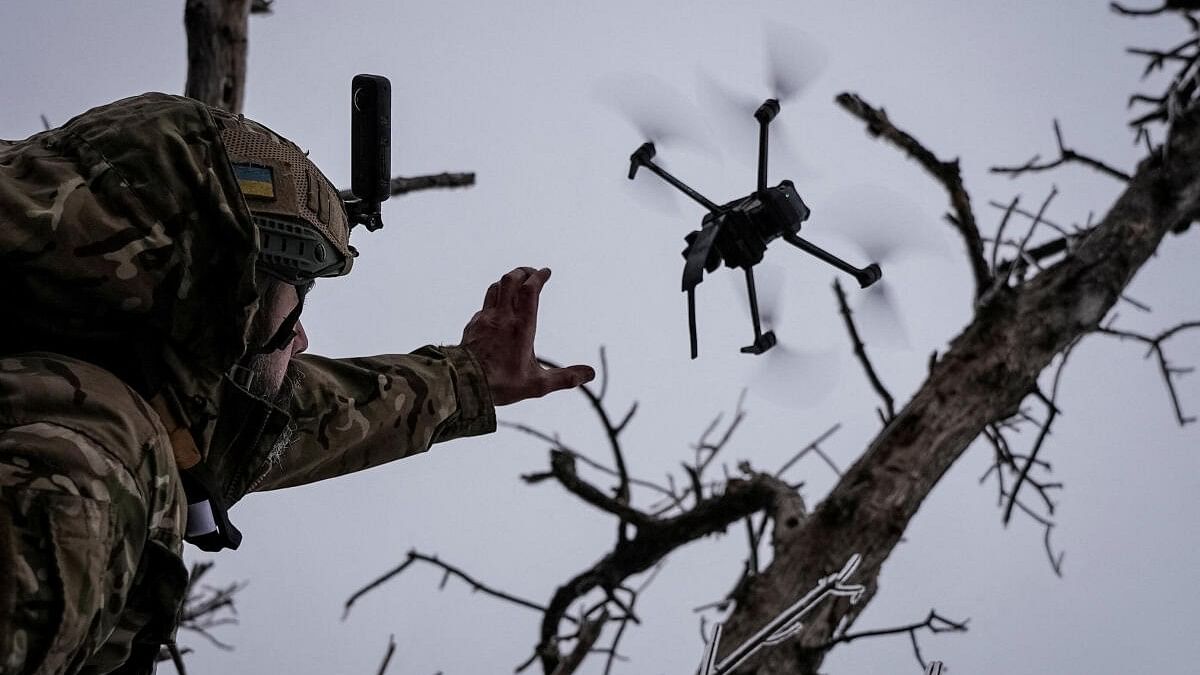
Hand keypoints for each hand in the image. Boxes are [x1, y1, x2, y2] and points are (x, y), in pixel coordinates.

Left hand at [460, 267, 594, 405]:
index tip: (546, 272)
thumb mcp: (538, 385)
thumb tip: (589, 374)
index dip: (539, 276)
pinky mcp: (472, 326)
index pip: (530, 290)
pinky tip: (497, 312)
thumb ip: (564, 378)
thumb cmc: (501, 384)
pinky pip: (484, 306)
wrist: (463, 384)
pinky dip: (493, 302)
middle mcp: (502, 317)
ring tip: (515, 284)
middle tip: (531, 273)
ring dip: (507, 282)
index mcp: (521, 326)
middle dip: (522, 272)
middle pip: (510, 280)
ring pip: (495, 288)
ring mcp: (484, 320)